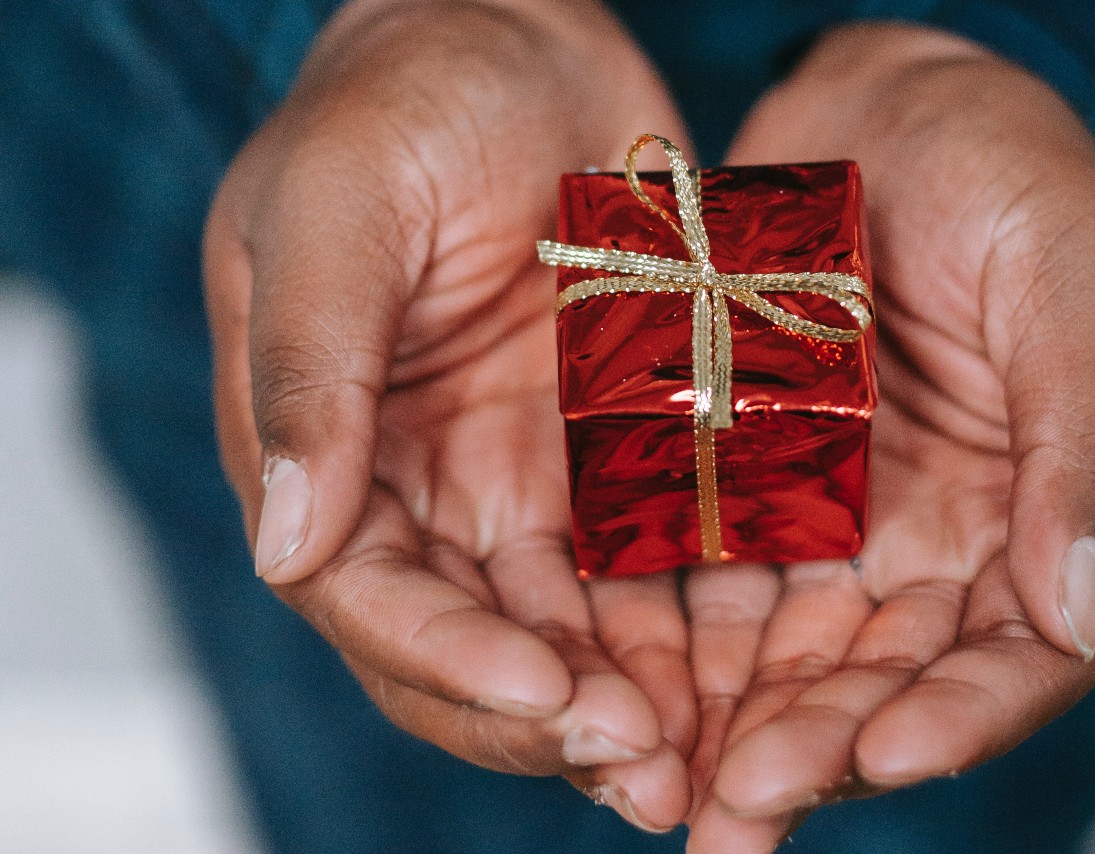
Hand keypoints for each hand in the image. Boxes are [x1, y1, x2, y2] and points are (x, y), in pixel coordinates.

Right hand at [202, 0, 695, 831]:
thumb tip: (284, 544)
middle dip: (548, 716)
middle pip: (469, 646)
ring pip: (566, 631)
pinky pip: (647, 566)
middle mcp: (418, 490)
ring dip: (628, 704)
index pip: (364, 597)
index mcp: (326, 449)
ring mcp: (518, 482)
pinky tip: (745, 675)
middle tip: (647, 765)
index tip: (543, 689)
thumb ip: (307, 371)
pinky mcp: (609, 459)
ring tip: (704, 761)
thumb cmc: (403, 98)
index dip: (446, 658)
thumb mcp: (334, 208)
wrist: (518, 38)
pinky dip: (685, 631)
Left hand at [685, 23, 1094, 850]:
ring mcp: (839, 522)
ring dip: (727, 726)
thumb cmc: (1010, 169)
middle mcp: (939, 544)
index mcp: (1043, 513)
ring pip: (785, 655)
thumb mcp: (1074, 280)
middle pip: (882, 682)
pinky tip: (617, 687)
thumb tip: (1074, 614)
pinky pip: (705, 579)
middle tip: (735, 814)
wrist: (882, 104)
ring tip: (659, 785)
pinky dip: (669, 641)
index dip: (959, 720)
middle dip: (815, 751)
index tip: (883, 758)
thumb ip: (1084, 442)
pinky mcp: (748, 486)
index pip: (1016, 656)